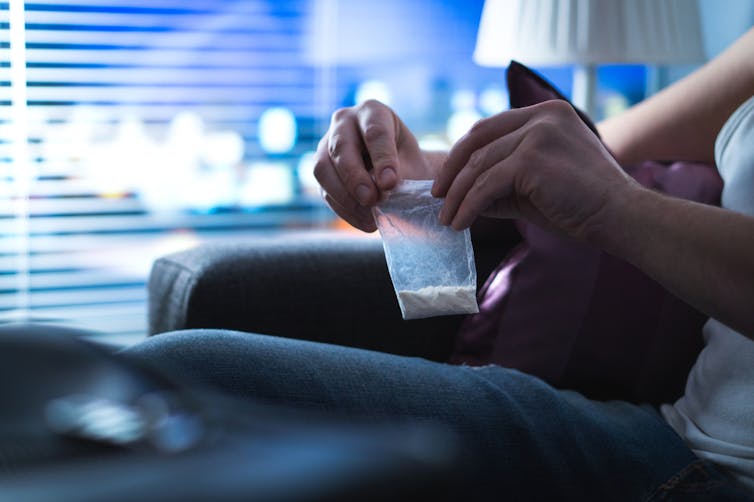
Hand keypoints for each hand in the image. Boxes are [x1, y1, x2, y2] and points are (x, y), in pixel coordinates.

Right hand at [313, 100, 434, 231]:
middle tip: (372, 200)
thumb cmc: (409, 163)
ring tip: (368, 216)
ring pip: (323, 168)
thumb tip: (383, 188)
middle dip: (356, 177)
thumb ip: (400, 173)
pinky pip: (324, 189)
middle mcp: (344, 122)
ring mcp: (327, 145)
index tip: (391, 183)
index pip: (374, 132)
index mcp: (373, 112)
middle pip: (342, 147)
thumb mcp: (413, 163)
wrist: (399, 173)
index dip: (382, 158)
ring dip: (344, 195)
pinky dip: (343, 208)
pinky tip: (364, 221)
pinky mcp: (321, 170)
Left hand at [432, 100, 639, 241]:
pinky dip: (468, 206)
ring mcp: (537, 134)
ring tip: (447, 219)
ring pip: (479, 165)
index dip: (463, 153)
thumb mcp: (536, 184)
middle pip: (478, 139)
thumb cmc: (582, 205)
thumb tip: (463, 194)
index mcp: (547, 113)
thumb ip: (503, 181)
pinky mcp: (532, 159)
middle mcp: (542, 116)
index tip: (448, 180)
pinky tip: (460, 224)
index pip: (490, 127)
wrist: (620, 217)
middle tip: (438, 197)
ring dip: (457, 195)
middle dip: (452, 170)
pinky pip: (486, 185)